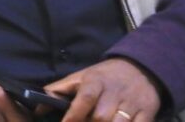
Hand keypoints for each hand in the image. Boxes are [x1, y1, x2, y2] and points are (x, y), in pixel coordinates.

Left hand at [45, 58, 160, 121]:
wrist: (140, 67)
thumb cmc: (104, 76)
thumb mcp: (80, 77)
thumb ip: (58, 91)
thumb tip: (37, 107)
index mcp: (96, 81)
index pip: (85, 98)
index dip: (74, 115)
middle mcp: (115, 92)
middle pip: (101, 117)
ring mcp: (132, 103)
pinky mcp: (147, 113)